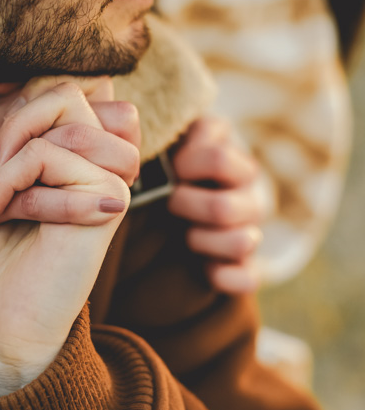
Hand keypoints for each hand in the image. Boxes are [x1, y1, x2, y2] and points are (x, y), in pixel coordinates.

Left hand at [0, 78, 137, 396]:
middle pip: (89, 88)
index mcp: (83, 154)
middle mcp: (102, 167)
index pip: (84, 82)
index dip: (37, 88)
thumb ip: (24, 128)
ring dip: (17, 148)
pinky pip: (63, 158)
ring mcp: (106, 187)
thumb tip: (22, 80)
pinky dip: (16, 177)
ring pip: (77, 120)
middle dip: (28, 110)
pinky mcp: (102, 211)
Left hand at [167, 118, 266, 293]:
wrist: (185, 202)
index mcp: (235, 162)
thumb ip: (178, 131)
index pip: (218, 159)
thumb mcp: (180, 139)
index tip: (172, 167)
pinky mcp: (246, 266)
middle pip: (224, 207)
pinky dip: (226, 275)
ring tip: (186, 234)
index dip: (187, 164)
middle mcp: (250, 196)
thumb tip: (159, 139)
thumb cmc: (177, 166)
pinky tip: (206, 269)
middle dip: (188, 206)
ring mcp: (250, 232)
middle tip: (170, 202)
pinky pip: (248, 277)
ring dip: (205, 240)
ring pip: (244, 242)